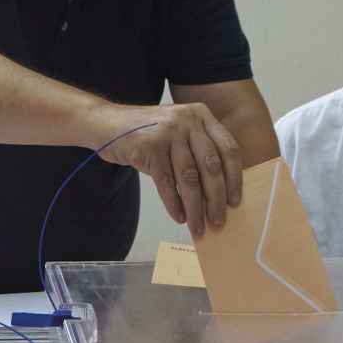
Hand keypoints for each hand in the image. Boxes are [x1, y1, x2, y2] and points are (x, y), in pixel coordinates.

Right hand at [92, 102, 242, 235]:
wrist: (107, 124)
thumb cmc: (147, 134)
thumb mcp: (179, 132)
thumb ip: (199, 150)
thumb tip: (220, 192)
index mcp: (201, 115)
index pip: (228, 149)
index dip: (234, 178)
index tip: (235, 202)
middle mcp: (187, 121)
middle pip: (211, 166)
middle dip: (216, 199)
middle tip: (218, 222)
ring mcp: (167, 133)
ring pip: (189, 178)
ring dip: (195, 207)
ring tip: (198, 226)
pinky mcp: (148, 148)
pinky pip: (166, 182)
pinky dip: (173, 203)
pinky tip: (179, 217)